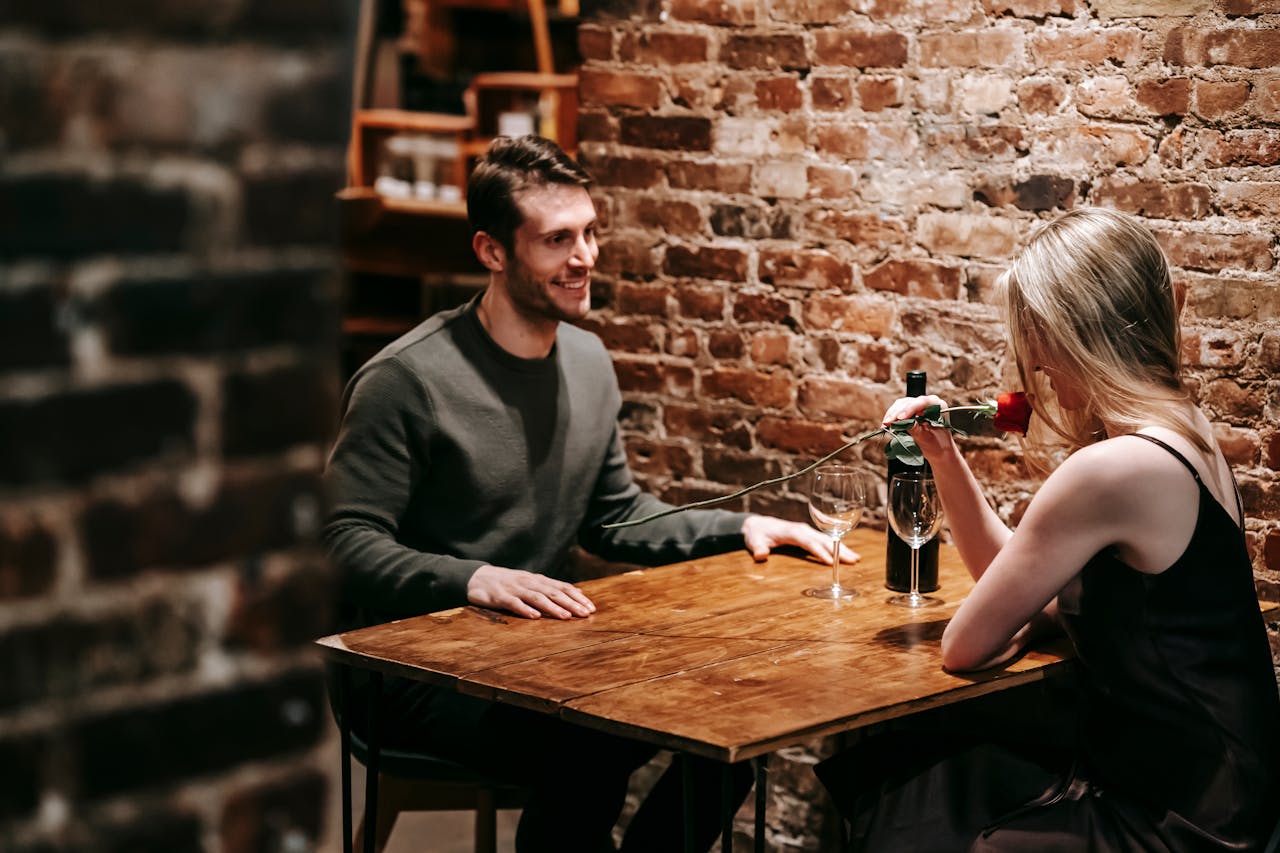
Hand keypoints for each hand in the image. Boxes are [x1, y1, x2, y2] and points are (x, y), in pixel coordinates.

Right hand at [467, 565, 595, 619]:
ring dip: (553, 607)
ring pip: (537, 597)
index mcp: (537, 580)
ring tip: (566, 616)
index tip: (591, 607)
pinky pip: (514, 603)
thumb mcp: (530, 583)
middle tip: (586, 613)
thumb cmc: (507, 583)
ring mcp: (514, 589)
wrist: (476, 577)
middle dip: (571, 603)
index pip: (561, 587)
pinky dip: (525, 609)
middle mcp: (528, 582)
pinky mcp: (500, 597)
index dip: (577, 597)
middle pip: (553, 592)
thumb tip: (576, 594)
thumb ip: (550, 588)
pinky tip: (535, 617)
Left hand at [741, 515, 860, 563]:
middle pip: (823, 539)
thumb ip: (758, 548)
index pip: (808, 541)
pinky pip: (825, 540)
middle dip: (838, 550)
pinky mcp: (809, 534)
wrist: (757, 525)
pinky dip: (837, 547)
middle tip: (853, 561)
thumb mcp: (754, 541)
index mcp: (792, 531)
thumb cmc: (757, 534)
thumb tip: (761, 555)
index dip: (819, 551)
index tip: (830, 562)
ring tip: (856, 559)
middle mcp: (802, 529)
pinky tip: (848, 554)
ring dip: (842, 548)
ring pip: (828, 539)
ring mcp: (807, 531)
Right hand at [883, 395, 956, 459]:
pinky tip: (886, 424)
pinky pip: (898, 409)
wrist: (938, 450)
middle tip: (887, 423)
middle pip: (910, 402)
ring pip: (902, 404)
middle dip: (897, 412)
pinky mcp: (910, 410)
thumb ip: (915, 429)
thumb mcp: (927, 438)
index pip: (923, 402)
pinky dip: (892, 416)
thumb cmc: (937, 444)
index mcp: (939, 406)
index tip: (900, 418)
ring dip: (892, 414)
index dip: (910, 409)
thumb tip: (901, 423)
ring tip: (885, 424)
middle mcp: (929, 402)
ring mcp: (919, 405)